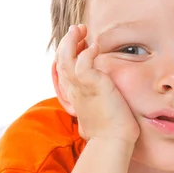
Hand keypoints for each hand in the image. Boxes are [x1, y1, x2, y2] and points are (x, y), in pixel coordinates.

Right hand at [55, 24, 139, 143]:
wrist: (112, 143)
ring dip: (71, 41)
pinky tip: (94, 47)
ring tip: (80, 29)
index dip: (67, 54)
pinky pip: (83, 64)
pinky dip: (86, 53)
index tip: (79, 43)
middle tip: (78, 30)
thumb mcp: (95, 118)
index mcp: (74, 96)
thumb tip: (88, 121)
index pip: (63, 70)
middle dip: (67, 42)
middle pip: (61, 60)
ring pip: (66, 59)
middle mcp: (74, 90)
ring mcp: (81, 88)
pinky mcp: (93, 86)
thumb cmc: (109, 134)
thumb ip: (92, 110)